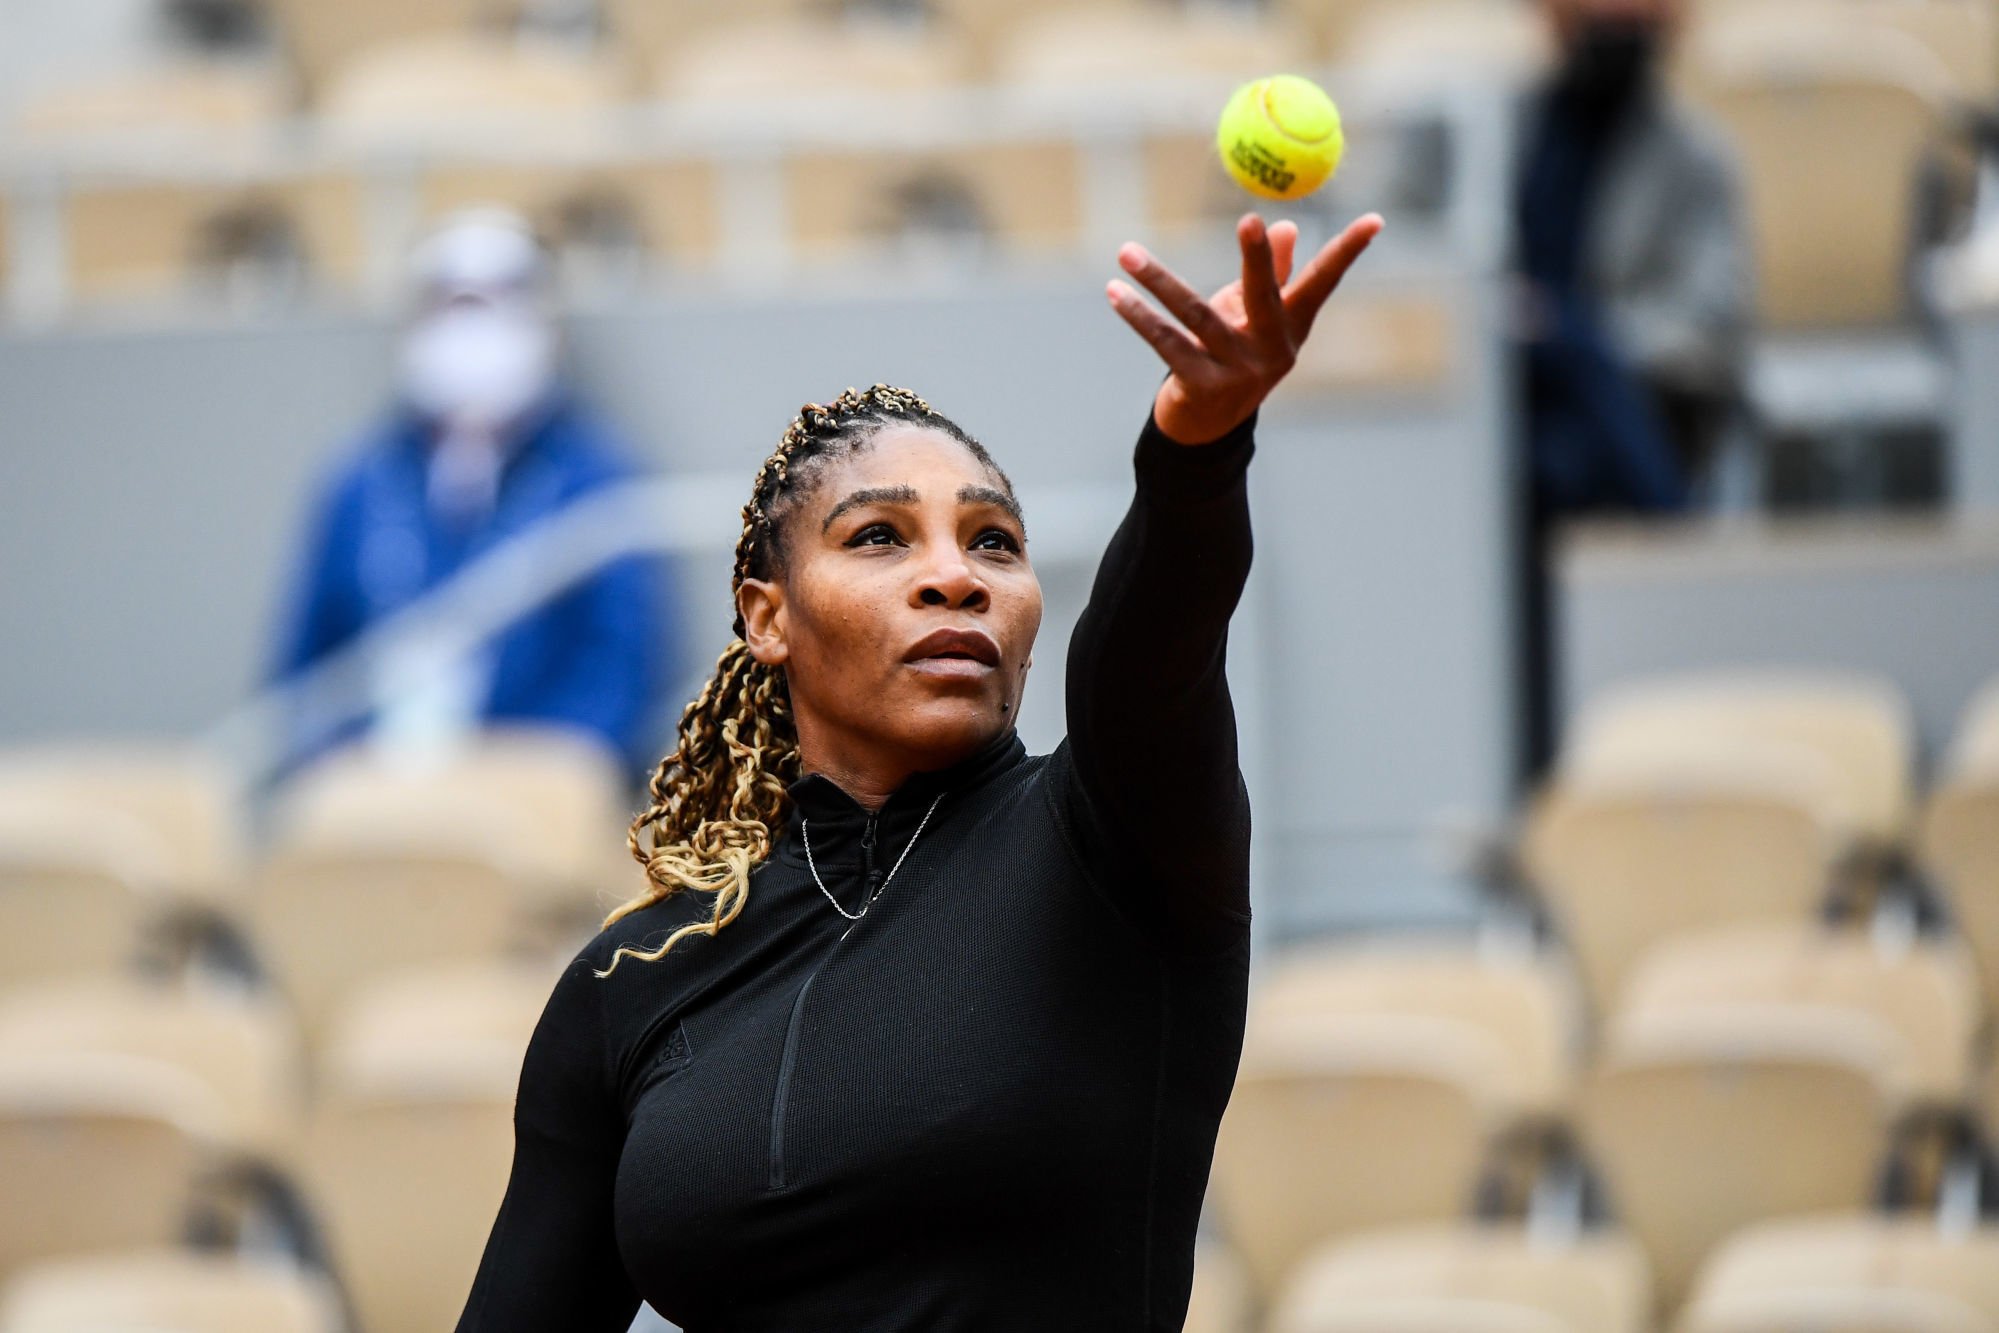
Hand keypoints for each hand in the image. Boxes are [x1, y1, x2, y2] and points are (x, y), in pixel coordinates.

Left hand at [1107, 212, 1383, 444]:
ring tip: (1126, 253)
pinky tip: (1116, 292)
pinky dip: (1138, 316)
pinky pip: (1165, 343)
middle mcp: (1271, 349)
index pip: (1324, 281)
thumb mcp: (1258, 318)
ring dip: (1157, 281)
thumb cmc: (1235, 356)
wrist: (1208, 427)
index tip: (1376, 220)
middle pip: (1264, 295)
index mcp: (1291, 326)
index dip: (1349, 251)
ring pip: (1195, 315)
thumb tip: (1286, 226)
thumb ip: (1272, 275)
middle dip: (1258, 258)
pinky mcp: (1202, 387)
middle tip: (1250, 221)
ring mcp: (1237, 372)